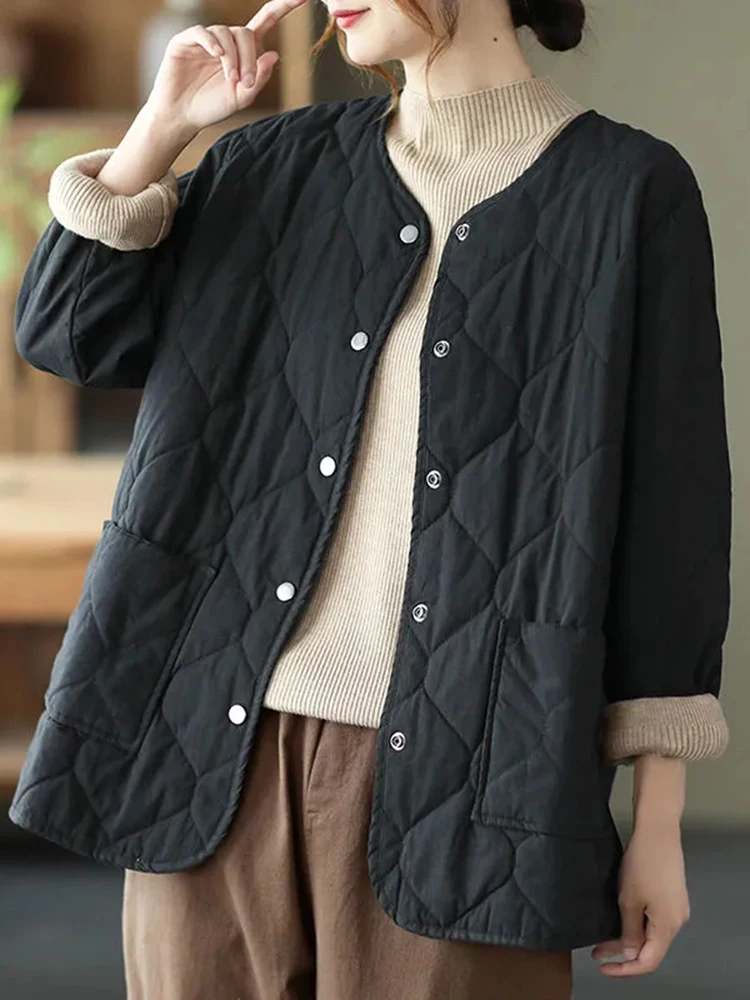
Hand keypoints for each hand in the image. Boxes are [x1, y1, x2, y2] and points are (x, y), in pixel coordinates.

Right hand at [144, 0, 307, 132]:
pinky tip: (216, 55)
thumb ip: (259, 79)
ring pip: (226, 33)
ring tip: (230, 79)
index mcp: (243, 51)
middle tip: (244, 82)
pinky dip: (211, 42)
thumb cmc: (212, 107)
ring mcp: (206, 39)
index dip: (282, 7)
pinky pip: (202, 32)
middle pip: (245, 32)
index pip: (266, 21)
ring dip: (232, 57)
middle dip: (249, 57)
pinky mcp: (186, 41)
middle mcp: (226, 41)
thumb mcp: (242, 98)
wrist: (182, 116)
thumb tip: (274, 54)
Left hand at [591, 821, 689, 975]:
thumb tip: (630, 953)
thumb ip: (630, 931)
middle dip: (623, 952)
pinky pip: (654, 919)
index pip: (648, 962)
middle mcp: (677, 920)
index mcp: (668, 926)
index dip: (625, 969)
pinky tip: (622, 919)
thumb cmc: (642, 863)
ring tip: (605, 937)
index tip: (603, 966)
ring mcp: (676, 907)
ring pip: (651, 933)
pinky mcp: (672, 895)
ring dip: (629, 937)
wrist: (658, 831)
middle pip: (650, 948)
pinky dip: (637, 924)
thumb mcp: (629, 900)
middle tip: (597, 951)